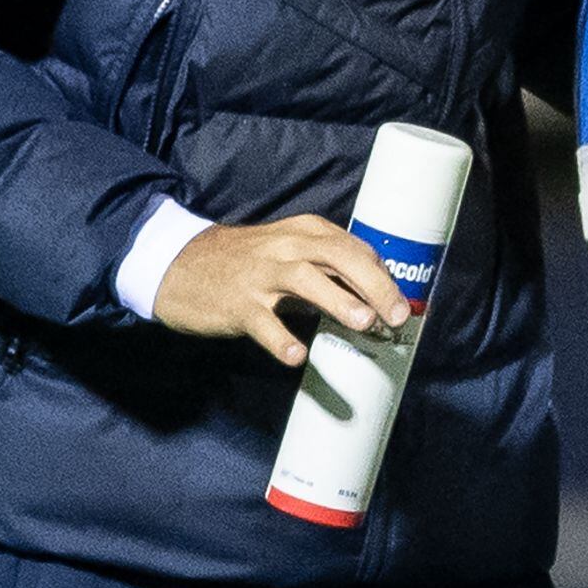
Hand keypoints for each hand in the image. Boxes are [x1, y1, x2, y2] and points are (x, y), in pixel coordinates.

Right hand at [149, 215, 410, 367]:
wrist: (180, 265)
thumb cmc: (246, 263)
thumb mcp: (288, 253)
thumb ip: (328, 272)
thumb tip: (375, 303)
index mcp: (305, 232)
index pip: (354, 249)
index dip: (384, 276)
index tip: (407, 304)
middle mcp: (286, 247)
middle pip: (338, 256)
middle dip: (373, 284)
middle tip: (396, 315)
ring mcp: (260, 274)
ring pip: (304, 280)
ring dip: (337, 299)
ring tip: (364, 322)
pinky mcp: (237, 303)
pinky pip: (262, 322)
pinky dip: (280, 338)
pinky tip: (297, 355)